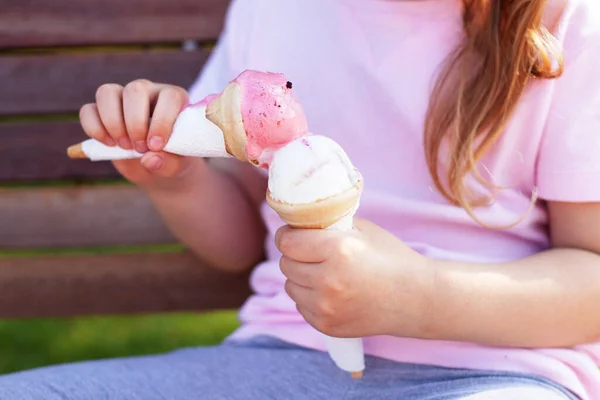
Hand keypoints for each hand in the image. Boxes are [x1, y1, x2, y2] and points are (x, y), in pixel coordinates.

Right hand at [80, 79, 202, 188]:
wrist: (156, 168)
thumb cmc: (171, 160)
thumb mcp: (177, 166)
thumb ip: (168, 163)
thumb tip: (149, 160)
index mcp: (174, 99)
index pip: (169, 96)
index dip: (162, 120)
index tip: (156, 146)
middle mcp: (148, 91)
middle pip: (135, 90)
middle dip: (135, 123)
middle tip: (140, 148)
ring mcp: (122, 98)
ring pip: (107, 93)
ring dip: (113, 123)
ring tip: (124, 146)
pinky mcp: (101, 111)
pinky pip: (88, 110)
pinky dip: (94, 128)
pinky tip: (109, 144)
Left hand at [275, 218, 434, 338]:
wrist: (416, 299)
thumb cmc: (391, 258)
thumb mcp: (363, 230)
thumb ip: (329, 226)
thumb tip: (299, 224)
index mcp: (338, 250)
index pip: (287, 242)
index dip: (287, 235)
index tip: (294, 234)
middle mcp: (328, 280)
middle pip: (285, 263)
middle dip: (295, 256)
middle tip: (313, 253)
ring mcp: (326, 307)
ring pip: (289, 286)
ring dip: (300, 278)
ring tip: (323, 273)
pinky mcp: (326, 325)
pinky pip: (301, 306)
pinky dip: (309, 298)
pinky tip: (331, 292)